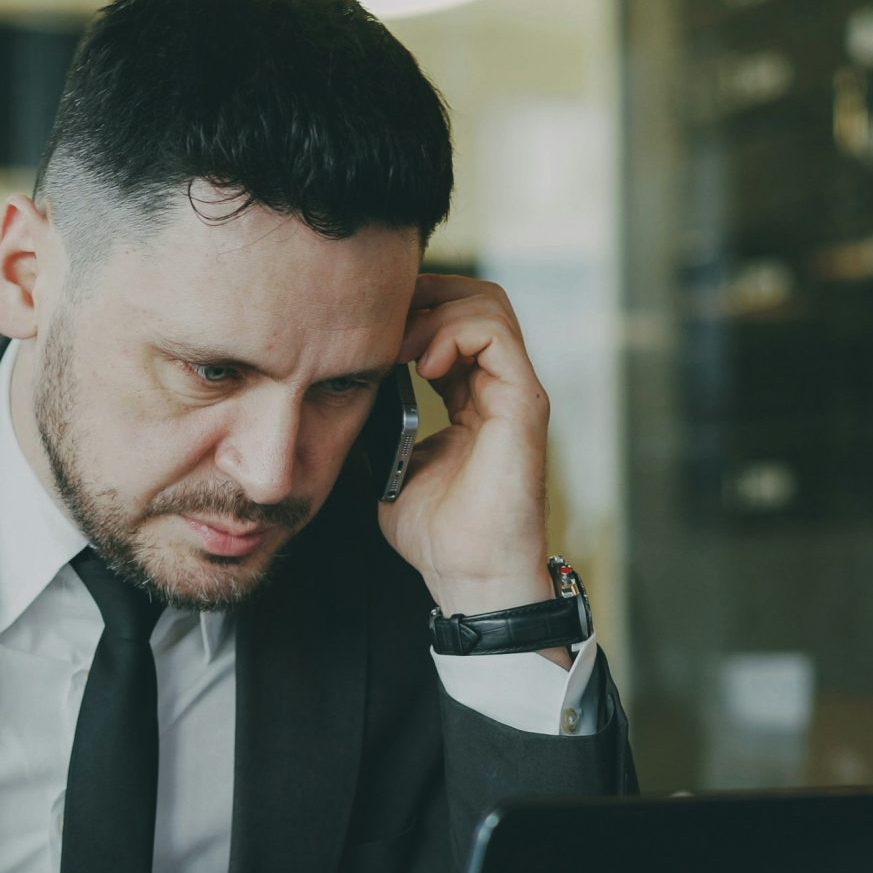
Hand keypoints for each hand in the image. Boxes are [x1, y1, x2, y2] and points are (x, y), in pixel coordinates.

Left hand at [381, 274, 563, 658]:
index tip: (364, 331)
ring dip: (434, 312)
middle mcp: (499, 386)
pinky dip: (453, 332)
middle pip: (473, 297)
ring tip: (398, 347)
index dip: (409, 312)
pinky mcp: (524, 402)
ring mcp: (515, 391)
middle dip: (423, 296)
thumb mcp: (392, 465)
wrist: (468, 577)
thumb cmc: (436, 534)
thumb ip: (382, 425)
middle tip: (378, 325)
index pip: (451, 321)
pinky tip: (419, 365)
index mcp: (471, 397)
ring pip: (488, 304)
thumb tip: (349, 394)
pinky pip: (495, 333)